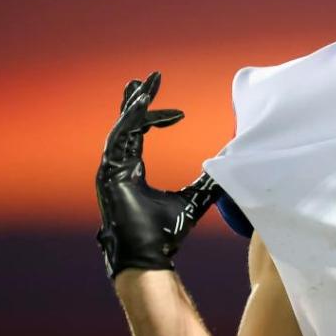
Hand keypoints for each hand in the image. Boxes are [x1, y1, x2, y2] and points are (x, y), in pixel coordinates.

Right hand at [95, 71, 221, 278]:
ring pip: (120, 129)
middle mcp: (118, 167)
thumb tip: (227, 167)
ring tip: (144, 88)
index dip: (153, 116)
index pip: (138, 134)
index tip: (178, 110)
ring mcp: (110, 171)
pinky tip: (141, 106)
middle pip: (125, 126)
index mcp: (132, 170)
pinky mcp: (108, 175)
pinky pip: (118, 140)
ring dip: (133, 107)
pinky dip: (129, 122)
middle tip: (145, 79)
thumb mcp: (194, 199)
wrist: (151, 256)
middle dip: (135, 101)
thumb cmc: (167, 233)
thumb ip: (207, 181)